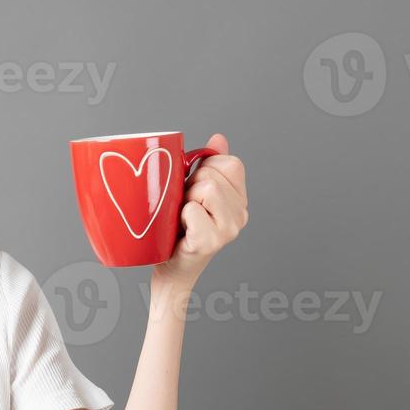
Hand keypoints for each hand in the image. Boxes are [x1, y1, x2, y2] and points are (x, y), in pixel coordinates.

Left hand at [151, 132, 248, 289]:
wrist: (169, 271)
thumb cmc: (176, 230)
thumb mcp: (191, 192)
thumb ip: (208, 165)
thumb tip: (218, 138)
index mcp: (239, 199)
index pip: (231, 163)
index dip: (206, 167)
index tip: (193, 187)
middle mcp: (241, 214)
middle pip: (214, 174)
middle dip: (191, 184)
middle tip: (183, 207)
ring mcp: (229, 229)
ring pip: (207, 188)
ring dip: (185, 199)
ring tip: (182, 217)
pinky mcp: (212, 241)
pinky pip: (193, 209)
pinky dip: (182, 215)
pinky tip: (180, 229)